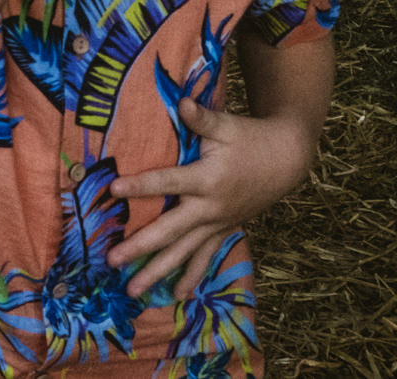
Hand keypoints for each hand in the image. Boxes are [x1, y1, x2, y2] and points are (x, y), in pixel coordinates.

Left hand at [106, 98, 314, 298]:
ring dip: (158, 273)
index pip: (168, 183)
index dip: (141, 186)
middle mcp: (211, 208)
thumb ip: (201, 118)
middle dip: (140, 247)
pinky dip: (190, 276)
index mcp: (208, 179)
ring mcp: (217, 224)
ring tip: (132, 292)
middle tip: (111, 261)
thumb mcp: (226, 125)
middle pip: (171, 232)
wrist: (286, 160)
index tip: (112, 190)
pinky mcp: (223, 231)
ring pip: (184, 254)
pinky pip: (204, 258)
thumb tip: (182, 102)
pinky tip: (175, 296)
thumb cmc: (249, 138)